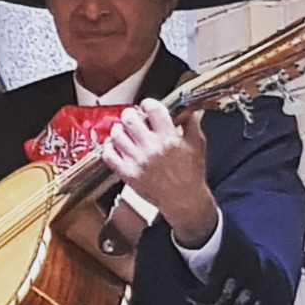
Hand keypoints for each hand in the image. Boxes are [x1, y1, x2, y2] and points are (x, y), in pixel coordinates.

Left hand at [99, 103, 217, 248]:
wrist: (184, 200)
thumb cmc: (191, 173)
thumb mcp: (197, 145)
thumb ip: (192, 123)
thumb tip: (188, 107)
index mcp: (169, 138)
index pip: (152, 109)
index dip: (148, 104)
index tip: (147, 106)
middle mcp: (150, 148)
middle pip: (129, 119)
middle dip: (131, 115)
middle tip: (134, 118)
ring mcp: (136, 161)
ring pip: (116, 134)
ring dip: (119, 129)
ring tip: (125, 131)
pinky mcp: (126, 173)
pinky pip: (107, 154)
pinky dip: (109, 147)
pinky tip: (116, 146)